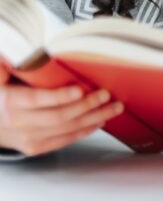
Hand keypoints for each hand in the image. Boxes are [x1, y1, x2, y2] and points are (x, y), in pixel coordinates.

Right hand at [0, 67, 123, 155]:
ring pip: (66, 130)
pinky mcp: (35, 147)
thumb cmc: (1, 94)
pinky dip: (84, 131)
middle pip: (58, 116)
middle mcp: (18, 123)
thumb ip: (11, 65)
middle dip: (86, 105)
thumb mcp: (0, 77)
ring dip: (93, 118)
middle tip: (106, 94)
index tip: (79, 89)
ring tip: (113, 108)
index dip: (60, 96)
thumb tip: (26, 53)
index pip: (37, 100)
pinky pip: (64, 141)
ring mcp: (27, 138)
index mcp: (10, 102)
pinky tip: (98, 122)